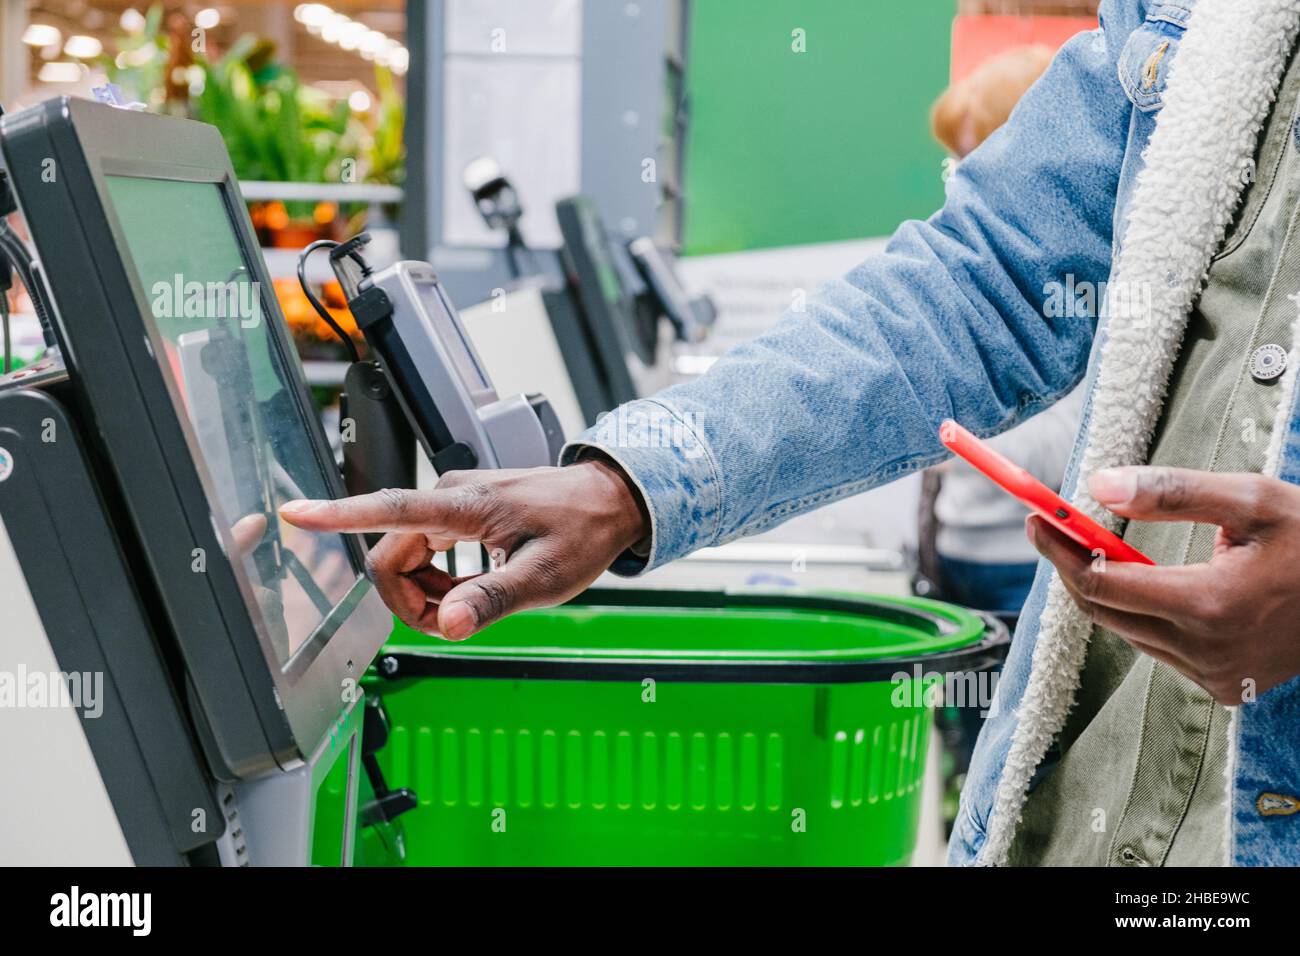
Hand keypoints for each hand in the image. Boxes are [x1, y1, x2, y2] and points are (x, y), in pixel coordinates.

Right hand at [278, 460, 649, 640]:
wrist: (610, 500)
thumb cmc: (582, 531)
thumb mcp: (544, 577)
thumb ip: (493, 599)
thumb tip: (449, 625)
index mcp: (464, 506)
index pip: (388, 509)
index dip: (337, 515)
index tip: (295, 514)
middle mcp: (450, 497)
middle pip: (391, 556)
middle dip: (410, 600)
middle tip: (457, 621)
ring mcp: (454, 503)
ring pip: (407, 558)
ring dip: (426, 593)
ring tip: (472, 604)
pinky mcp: (461, 512)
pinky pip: (427, 551)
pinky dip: (440, 580)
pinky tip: (472, 587)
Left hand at [1027, 466, 1299, 705]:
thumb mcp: (1253, 499)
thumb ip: (1174, 491)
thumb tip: (1098, 486)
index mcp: (1209, 604)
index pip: (1099, 584)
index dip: (1059, 549)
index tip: (1035, 517)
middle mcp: (1205, 650)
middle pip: (1101, 611)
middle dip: (1071, 565)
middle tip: (1051, 526)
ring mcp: (1214, 676)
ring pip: (1127, 631)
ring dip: (1107, 590)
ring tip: (1101, 546)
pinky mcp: (1223, 688)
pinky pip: (1158, 648)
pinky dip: (1142, 614)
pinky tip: (1152, 583)